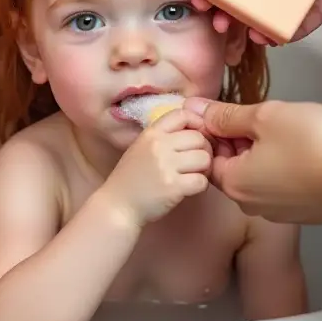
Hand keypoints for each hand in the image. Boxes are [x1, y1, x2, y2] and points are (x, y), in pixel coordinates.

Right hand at [100, 109, 212, 225]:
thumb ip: (162, 137)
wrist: (117, 206)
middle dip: (203, 151)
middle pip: (199, 138)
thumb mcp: (140, 148)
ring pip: (205, 159)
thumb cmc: (130, 179)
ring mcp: (166, 166)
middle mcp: (158, 146)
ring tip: (193, 176)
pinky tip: (189, 189)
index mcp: (150, 134)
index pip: (181, 114)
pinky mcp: (173, 187)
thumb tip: (194, 130)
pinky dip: (200, 186)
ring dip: (204, 169)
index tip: (194, 138)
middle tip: (196, 163)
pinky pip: (202, 181)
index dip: (195, 124)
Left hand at [184, 96, 321, 222]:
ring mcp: (285, 211)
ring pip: (264, 174)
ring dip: (268, 149)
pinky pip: (291, 182)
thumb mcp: (263, 116)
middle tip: (260, 114)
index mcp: (235, 185)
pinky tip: (308, 142)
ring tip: (288, 126)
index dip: (215, 130)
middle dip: (241, 139)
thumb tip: (194, 109)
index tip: (229, 110)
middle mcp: (256, 205)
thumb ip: (226, 115)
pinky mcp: (312, 209)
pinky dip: (293, 162)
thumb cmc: (314, 143)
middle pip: (235, 166)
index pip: (207, 156)